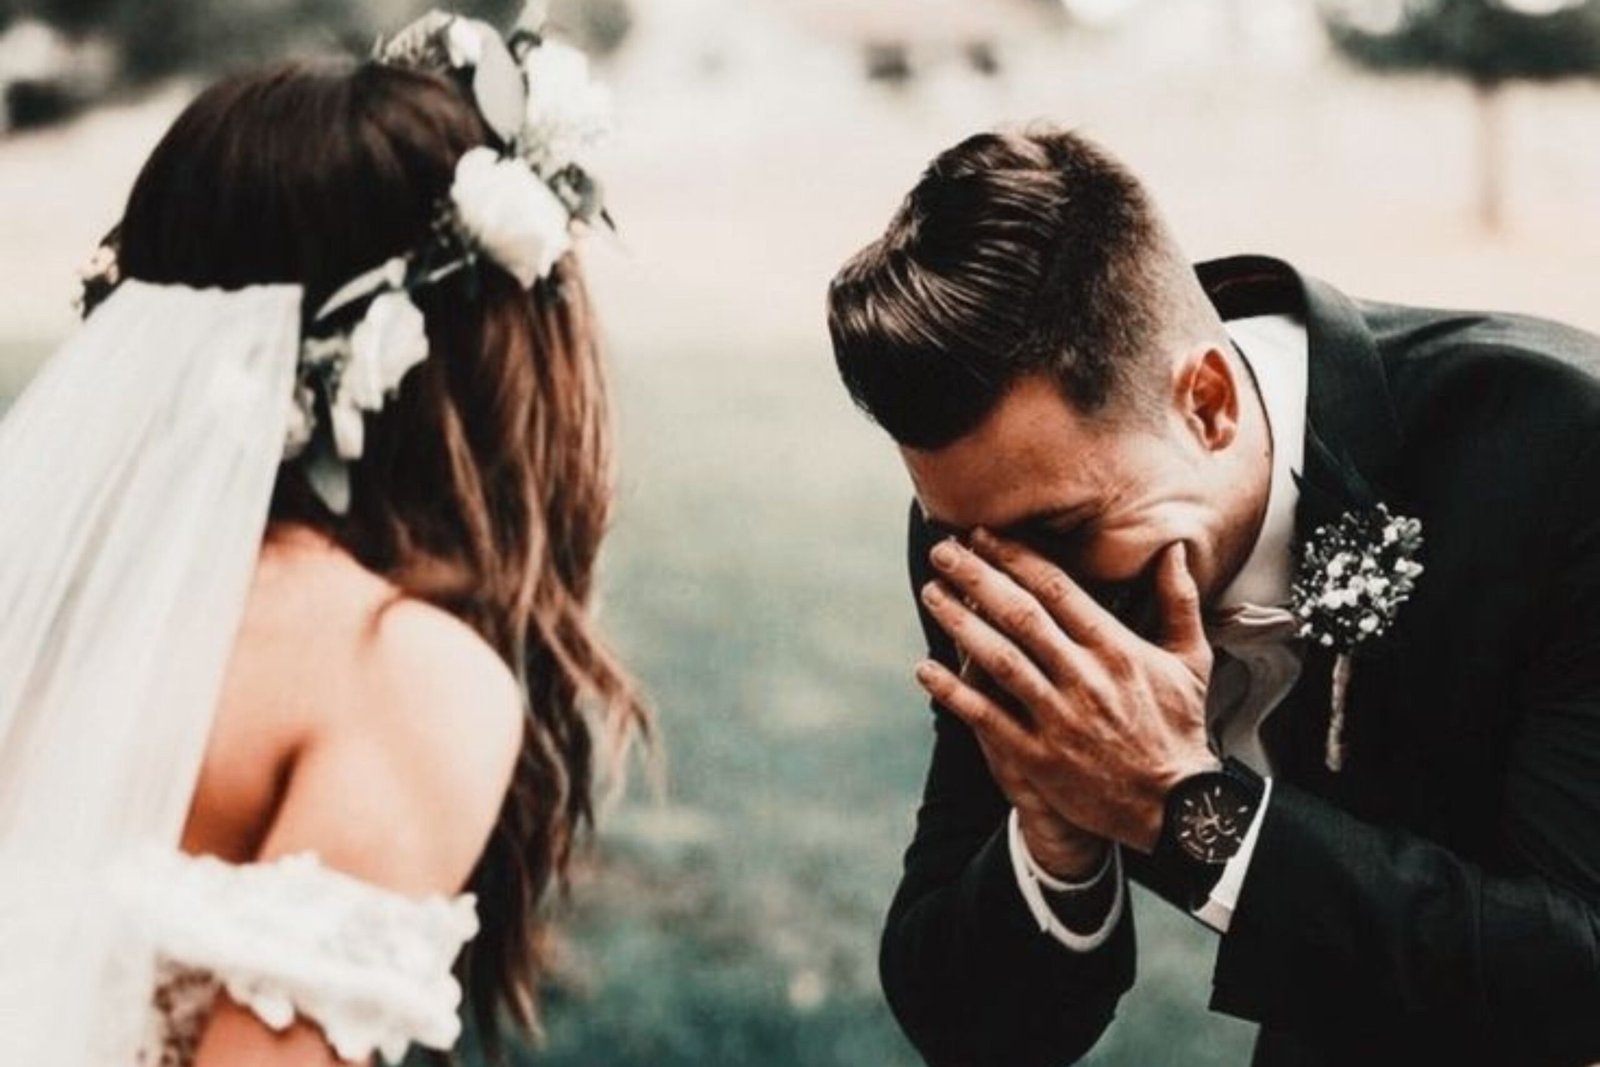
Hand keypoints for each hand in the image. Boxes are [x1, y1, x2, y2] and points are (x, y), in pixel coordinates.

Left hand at [914, 532, 1216, 852]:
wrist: (1174, 809)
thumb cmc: (1177, 726)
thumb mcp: (1191, 659)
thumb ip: (1179, 600)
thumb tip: (1172, 547)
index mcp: (1117, 649)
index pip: (1058, 590)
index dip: (1016, 558)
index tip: (984, 536)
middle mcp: (1084, 678)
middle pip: (1020, 615)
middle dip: (977, 577)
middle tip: (943, 551)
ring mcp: (1059, 718)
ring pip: (999, 659)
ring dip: (960, 624)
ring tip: (931, 594)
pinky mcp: (1038, 757)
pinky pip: (986, 717)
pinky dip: (953, 692)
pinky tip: (925, 669)